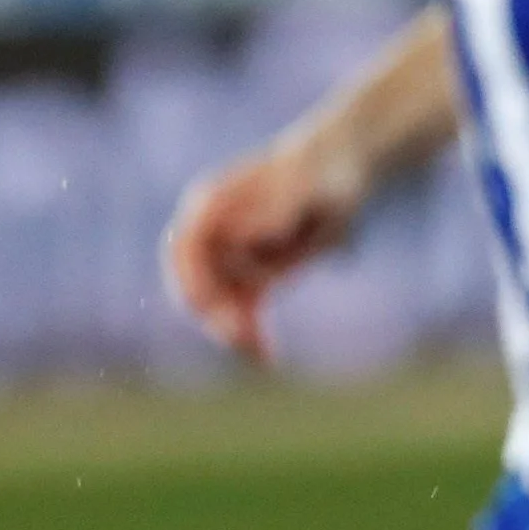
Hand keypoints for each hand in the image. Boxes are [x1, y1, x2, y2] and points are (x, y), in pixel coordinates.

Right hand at [161, 134, 365, 362]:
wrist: (344, 172)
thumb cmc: (323, 172)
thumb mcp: (304, 186)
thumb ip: (273, 207)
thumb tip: (237, 235)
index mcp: (212, 206)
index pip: (184, 252)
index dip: (196, 285)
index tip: (221, 311)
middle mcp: (212, 232)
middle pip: (194, 284)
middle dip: (216, 316)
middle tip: (245, 340)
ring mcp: (229, 254)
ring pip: (218, 304)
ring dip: (235, 332)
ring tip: (264, 355)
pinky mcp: (251, 275)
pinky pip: (242, 310)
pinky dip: (252, 334)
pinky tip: (269, 357)